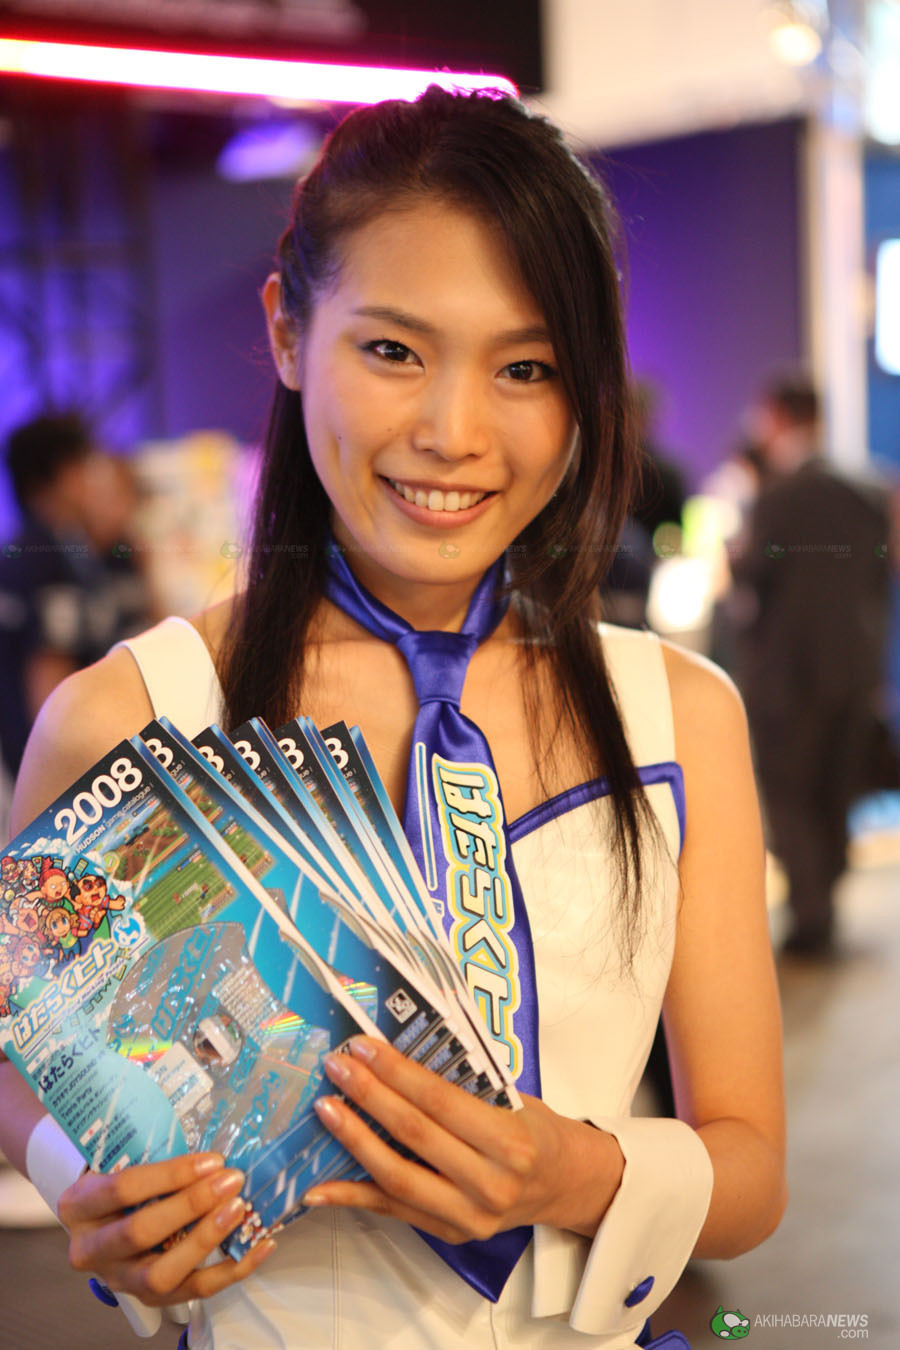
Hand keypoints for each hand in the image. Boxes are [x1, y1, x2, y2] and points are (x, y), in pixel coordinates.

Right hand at [58, 1153, 275, 1305]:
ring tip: (239, 1211)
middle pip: (141, 1233)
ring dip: (206, 1240)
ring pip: (161, 1274)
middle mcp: (91, 1250)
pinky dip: (231, 1271)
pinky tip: (259, 1247)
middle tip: (230, 1181)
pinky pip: (193, 1291)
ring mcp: (119, 1279)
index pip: (123, 1188)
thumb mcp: (118, 1161)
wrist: (100, 1220)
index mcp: (79, 1206)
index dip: (171, 1174)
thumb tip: (212, 1153)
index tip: (212, 1160)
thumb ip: (152, 1155)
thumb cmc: (118, 1180)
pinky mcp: (149, 1298)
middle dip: (192, 1205)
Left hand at [303, 1039, 623, 1242]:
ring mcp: (467, 1216)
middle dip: (369, 1096)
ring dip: (354, 1141)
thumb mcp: (512, 1098)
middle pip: (414, 1135)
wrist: (564, 1185)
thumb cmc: (535, 1130)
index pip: (439, 1101)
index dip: (396, 1072)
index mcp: (510, 1142)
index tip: (362, 1047)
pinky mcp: (448, 1234)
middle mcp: (489, 1184)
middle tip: (337, 1067)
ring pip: (397, 1178)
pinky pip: (393, 1211)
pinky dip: (352, 1196)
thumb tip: (396, 1055)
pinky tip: (317, 1186)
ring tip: (326, 1109)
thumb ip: (462, 1085)